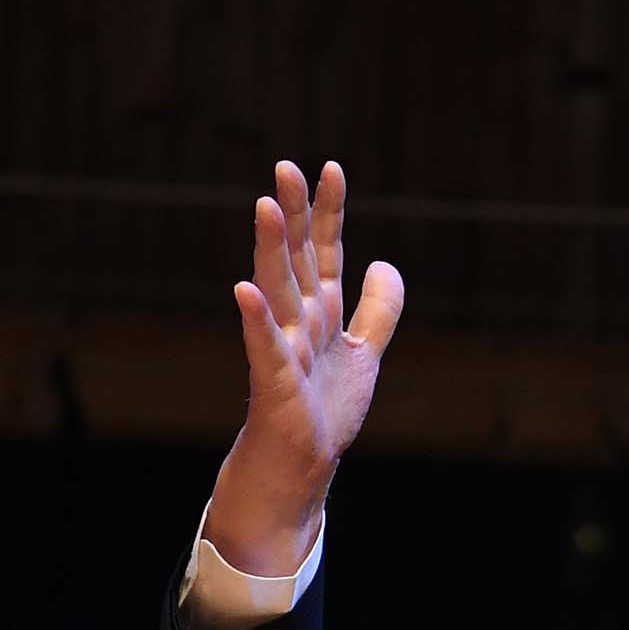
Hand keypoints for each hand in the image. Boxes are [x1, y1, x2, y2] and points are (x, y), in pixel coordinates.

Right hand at [205, 160, 403, 575]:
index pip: (326, 250)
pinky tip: (244, 292)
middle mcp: (300, 320)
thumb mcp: (364, 352)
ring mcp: (285, 348)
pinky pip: (264, 348)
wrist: (305, 463)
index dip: (330, 212)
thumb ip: (378, 310)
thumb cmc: (326, 407)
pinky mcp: (276, 383)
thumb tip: (384, 263)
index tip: (331, 168)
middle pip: (297, 259)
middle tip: (285, 167)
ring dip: (272, 250)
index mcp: (322, 310)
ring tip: (266, 207)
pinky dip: (256, 321)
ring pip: (278, 291)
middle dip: (295, 215)